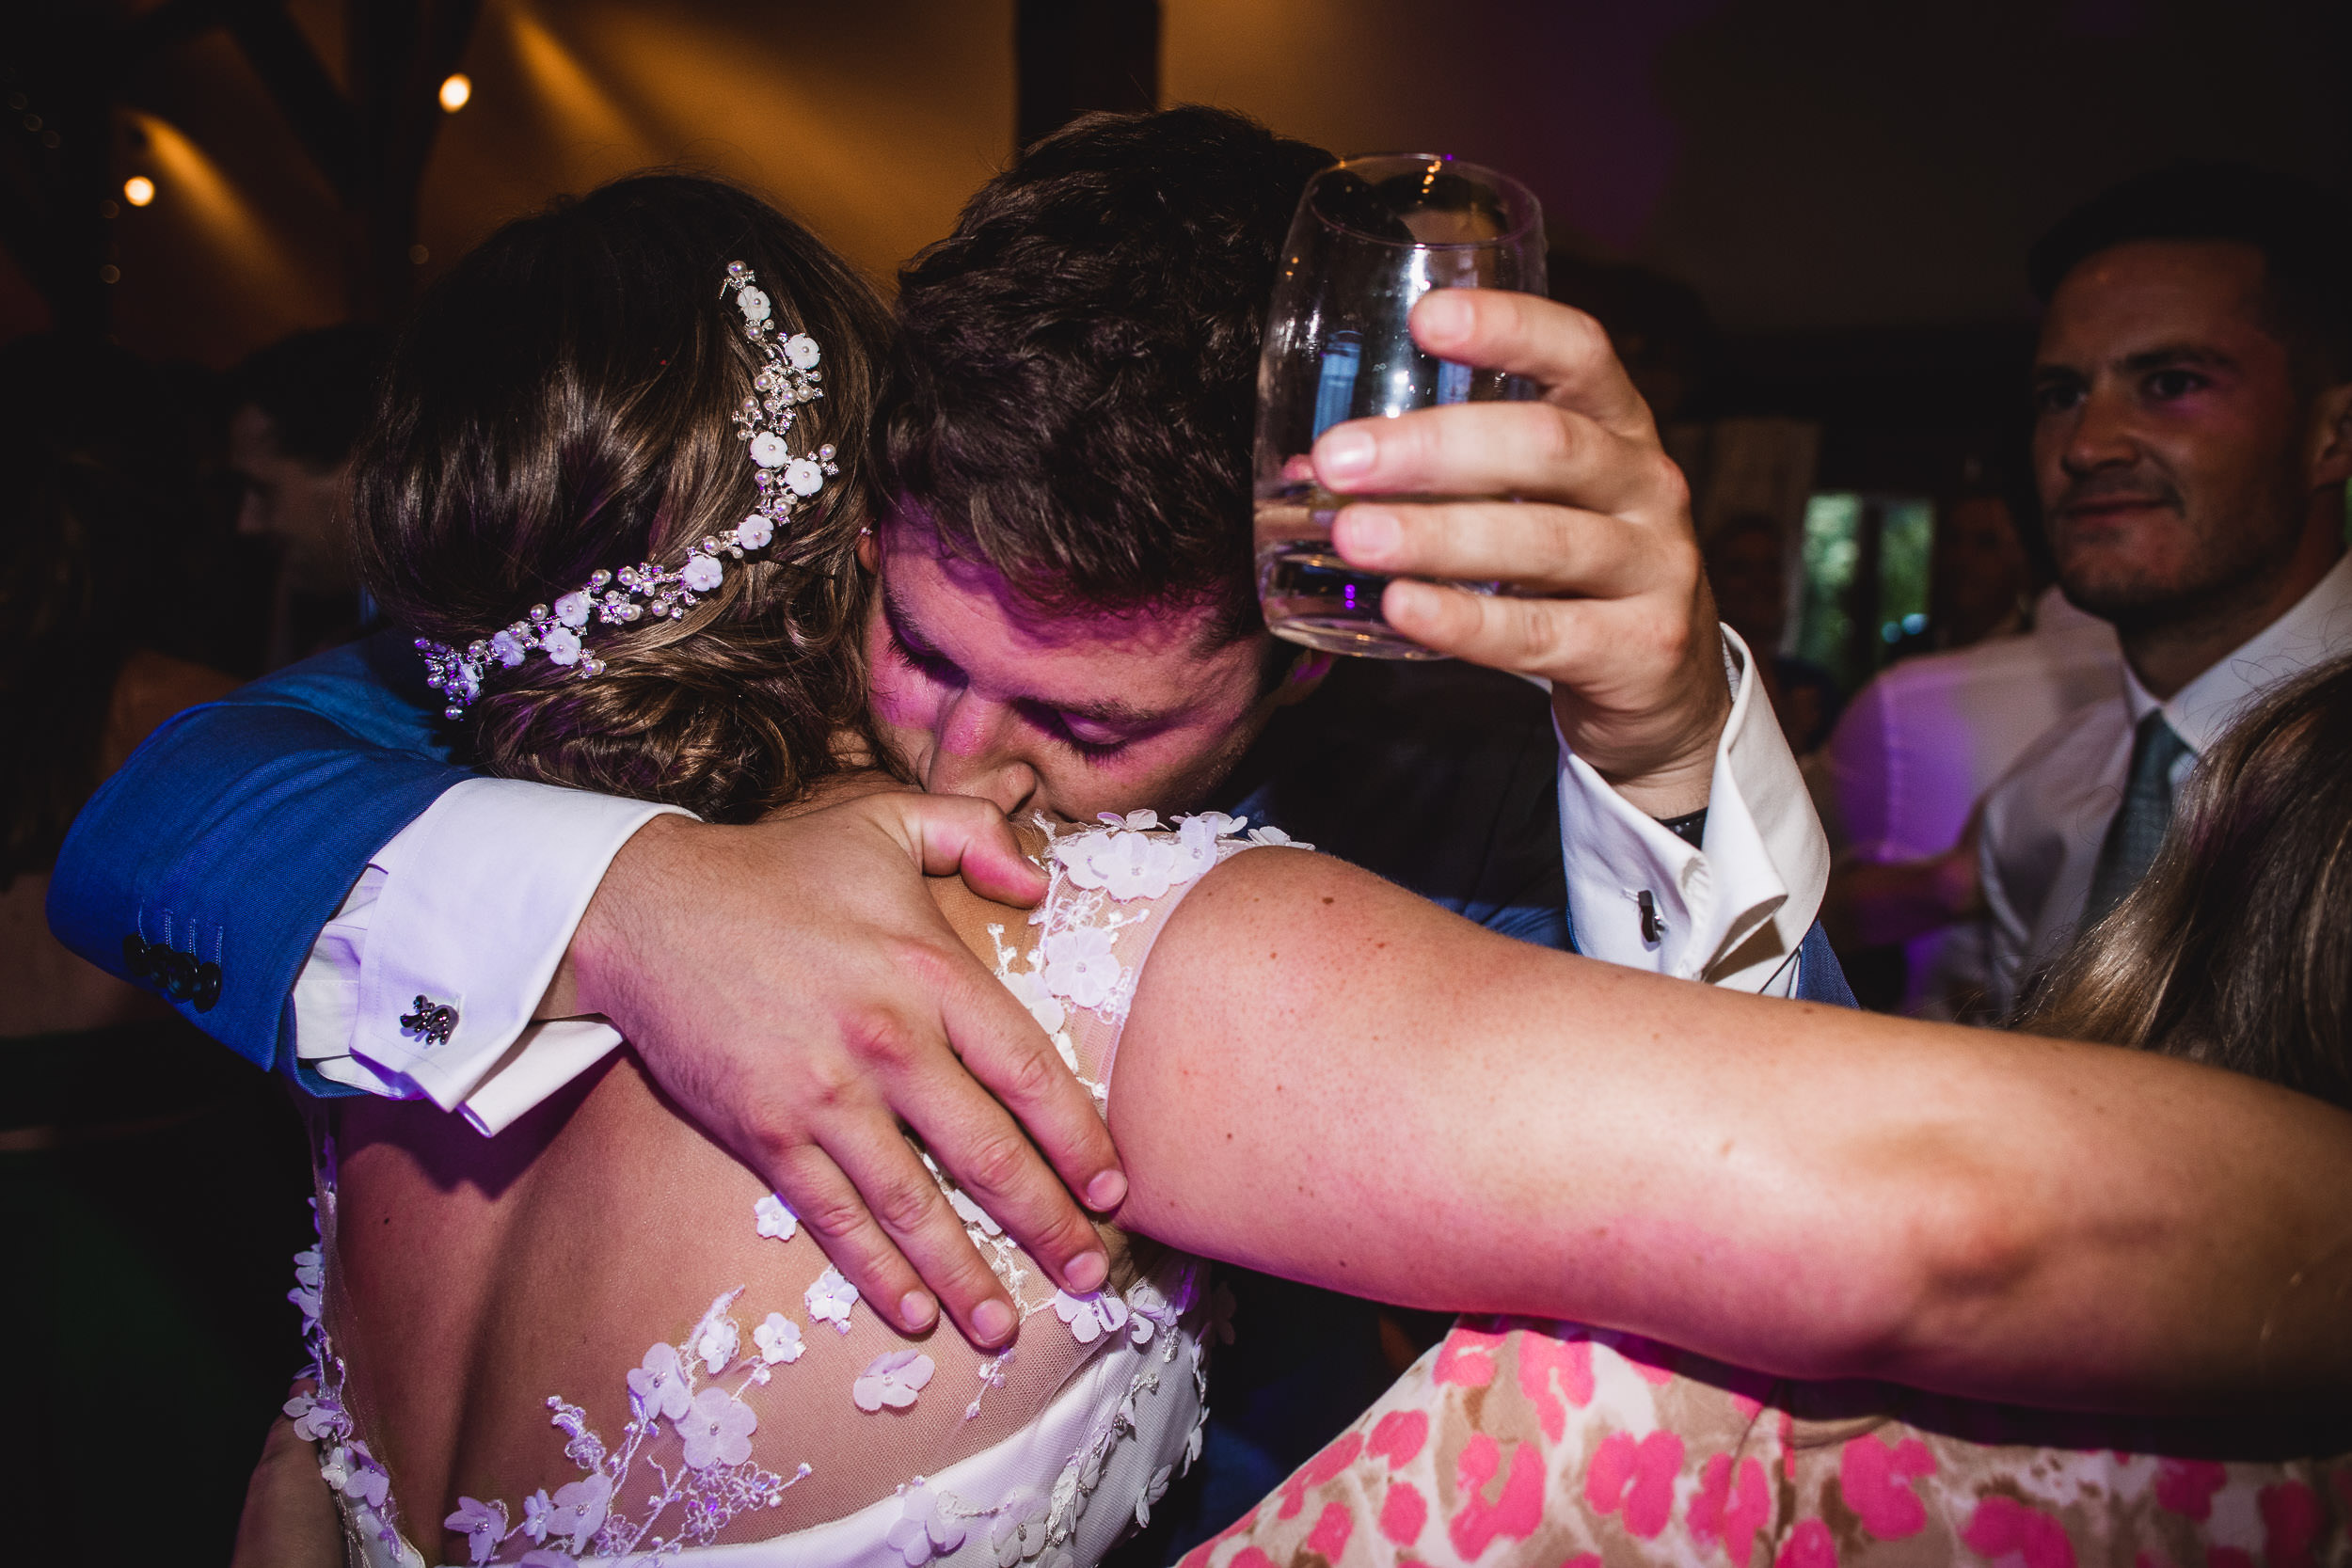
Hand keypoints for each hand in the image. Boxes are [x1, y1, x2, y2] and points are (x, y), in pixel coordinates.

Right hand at [564, 794, 1122, 1347]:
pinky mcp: (765, 1132)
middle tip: (1090, 1275)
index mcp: (928, 969)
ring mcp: (823, 1094)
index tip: (1114, 1191)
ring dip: (965, 1273)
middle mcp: (886, 1040)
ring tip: (1007, 1325)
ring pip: (914, 1204)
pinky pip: (833, 1217)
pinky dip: (875, 1270)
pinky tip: (911, 1312)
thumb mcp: (883, 822)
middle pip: (987, 1153)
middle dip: (1046, 1224)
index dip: (1078, 1139)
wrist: (644, 907)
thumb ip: (974, 837)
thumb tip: (1038, 884)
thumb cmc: (775, 867)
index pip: (1028, 1070)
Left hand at [1316, 288, 1728, 816]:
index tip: (1426, 317)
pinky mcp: (1642, 648)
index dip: (1509, 328)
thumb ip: (1450, 478)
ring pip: (1544, 540)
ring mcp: (1654, 568)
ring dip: (1438, 535)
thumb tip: (1312, 471)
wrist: (1664, 684)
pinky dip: (1467, 620)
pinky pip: (1543, 632)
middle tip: (1340, 460)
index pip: (1579, 353)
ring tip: (1352, 537)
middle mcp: (1647, 484)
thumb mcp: (1536, 504)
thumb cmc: (1574, 574)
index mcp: (1617, 427)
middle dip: (1436, 448)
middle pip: (1548, 446)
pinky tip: (1404, 608)